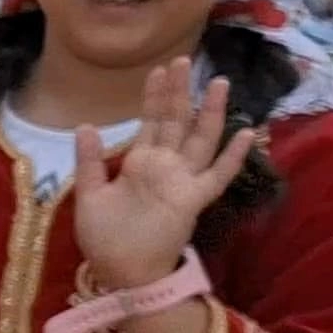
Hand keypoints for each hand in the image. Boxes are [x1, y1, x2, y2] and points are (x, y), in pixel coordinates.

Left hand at [69, 57, 255, 290]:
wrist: (121, 273)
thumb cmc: (105, 239)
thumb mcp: (88, 196)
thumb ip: (89, 162)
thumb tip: (85, 125)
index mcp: (140, 163)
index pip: (151, 121)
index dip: (155, 96)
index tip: (159, 68)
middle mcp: (165, 167)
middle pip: (177, 121)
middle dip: (181, 92)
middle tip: (185, 59)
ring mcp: (182, 182)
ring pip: (200, 139)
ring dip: (210, 112)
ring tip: (219, 83)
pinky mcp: (194, 200)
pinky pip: (217, 175)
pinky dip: (232, 156)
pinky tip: (246, 133)